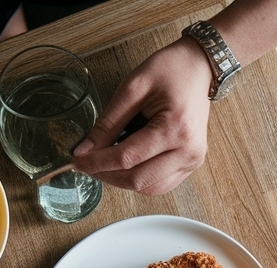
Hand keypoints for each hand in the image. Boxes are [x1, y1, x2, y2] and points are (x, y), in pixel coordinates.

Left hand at [72, 38, 213, 195]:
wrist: (199, 70)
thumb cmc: (170, 71)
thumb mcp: (133, 88)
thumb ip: (108, 122)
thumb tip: (85, 149)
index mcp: (175, 129)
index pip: (128, 158)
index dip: (98, 162)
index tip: (78, 161)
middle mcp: (188, 152)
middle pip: (138, 179)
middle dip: (107, 175)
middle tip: (87, 166)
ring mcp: (192, 162)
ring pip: (149, 188)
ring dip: (122, 181)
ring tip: (104, 166)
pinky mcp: (191, 166)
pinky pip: (160, 185)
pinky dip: (139, 180)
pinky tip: (126, 167)